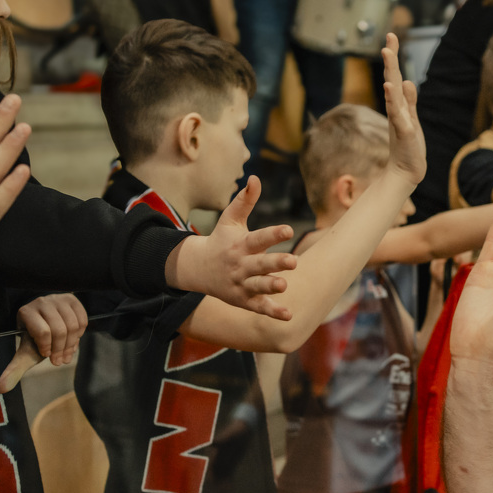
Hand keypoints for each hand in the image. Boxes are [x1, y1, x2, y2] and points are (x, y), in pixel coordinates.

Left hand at [0, 293, 88, 393]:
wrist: (46, 323)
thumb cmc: (36, 341)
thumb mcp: (25, 354)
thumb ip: (14, 370)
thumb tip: (0, 389)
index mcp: (26, 312)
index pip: (43, 332)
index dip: (47, 348)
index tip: (46, 354)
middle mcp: (41, 302)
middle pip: (60, 329)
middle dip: (61, 350)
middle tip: (59, 361)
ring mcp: (58, 299)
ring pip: (73, 325)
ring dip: (72, 344)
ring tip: (66, 354)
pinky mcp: (72, 299)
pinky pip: (83, 319)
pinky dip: (80, 334)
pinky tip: (73, 339)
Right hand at [166, 175, 296, 317]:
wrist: (198, 268)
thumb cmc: (221, 240)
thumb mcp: (230, 220)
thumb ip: (245, 200)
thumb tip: (255, 178)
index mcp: (241, 245)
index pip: (258, 238)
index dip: (273, 234)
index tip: (289, 229)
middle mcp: (241, 265)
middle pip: (260, 264)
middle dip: (275, 263)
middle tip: (293, 261)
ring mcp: (242, 283)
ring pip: (258, 286)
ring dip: (271, 287)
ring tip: (284, 285)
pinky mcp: (243, 299)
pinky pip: (259, 307)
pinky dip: (273, 312)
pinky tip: (289, 315)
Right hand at [380, 33, 426, 184]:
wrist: (406, 172)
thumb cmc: (409, 146)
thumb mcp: (411, 119)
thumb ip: (408, 101)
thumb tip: (406, 80)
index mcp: (399, 105)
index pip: (395, 77)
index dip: (393, 57)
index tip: (391, 36)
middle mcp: (396, 109)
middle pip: (392, 79)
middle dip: (390, 59)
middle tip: (388, 38)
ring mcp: (399, 120)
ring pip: (393, 93)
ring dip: (390, 73)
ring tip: (387, 54)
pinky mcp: (404, 132)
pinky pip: (398, 114)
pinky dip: (394, 101)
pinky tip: (391, 88)